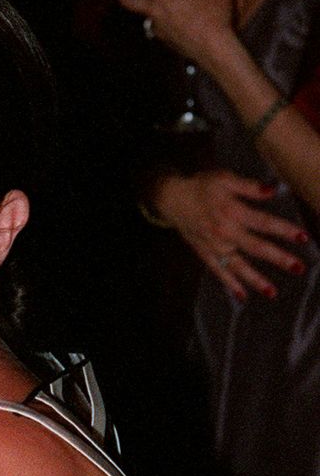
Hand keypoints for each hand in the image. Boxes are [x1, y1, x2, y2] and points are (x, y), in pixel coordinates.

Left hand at [120, 0, 237, 71]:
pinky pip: (163, 29)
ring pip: (150, 16)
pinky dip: (171, 25)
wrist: (213, 47)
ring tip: (179, 10)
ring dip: (159, 11)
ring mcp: (156, 28)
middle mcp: (155, 9)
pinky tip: (189, 25)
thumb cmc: (215, 14)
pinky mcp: (163, 42)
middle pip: (129, 0)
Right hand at [152, 171, 307, 298]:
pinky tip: (242, 296)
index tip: (304, 238)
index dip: (285, 230)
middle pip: (256, 248)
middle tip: (299, 268)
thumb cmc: (200, 185)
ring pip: (237, 266)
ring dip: (255, 279)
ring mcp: (214, 246)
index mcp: (232, 212)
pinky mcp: (204, 253)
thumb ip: (249, 186)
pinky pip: (218, 271)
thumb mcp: (224, 179)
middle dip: (278, 258)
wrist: (171, 198)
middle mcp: (224, 233)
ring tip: (272, 293)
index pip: (264, 223)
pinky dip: (229, 284)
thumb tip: (273, 190)